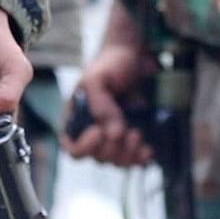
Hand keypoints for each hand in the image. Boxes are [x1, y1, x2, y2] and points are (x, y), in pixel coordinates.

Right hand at [67, 37, 151, 166]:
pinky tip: (148, 149)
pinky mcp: (131, 138)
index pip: (71, 146)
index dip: (84, 147)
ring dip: (128, 154)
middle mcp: (91, 131)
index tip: (99, 131)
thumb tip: (113, 134)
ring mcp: (112, 136)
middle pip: (96, 157)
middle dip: (112, 148)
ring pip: (115, 161)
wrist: (134, 57)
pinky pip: (134, 159)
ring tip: (137, 133)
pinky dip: (141, 158)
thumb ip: (99, 104)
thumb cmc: (110, 63)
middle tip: (126, 129)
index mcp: (75, 118)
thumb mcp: (97, 78)